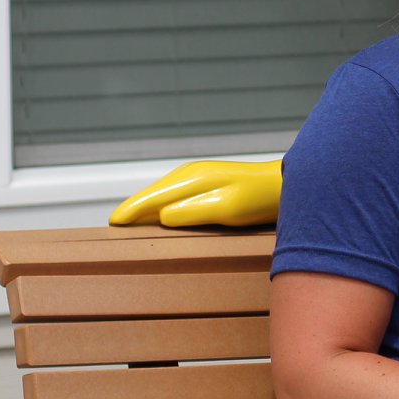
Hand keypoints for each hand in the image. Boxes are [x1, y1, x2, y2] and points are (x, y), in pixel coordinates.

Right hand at [109, 159, 284, 227]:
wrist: (284, 185)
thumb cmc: (258, 199)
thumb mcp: (227, 209)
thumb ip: (193, 212)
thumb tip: (161, 216)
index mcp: (192, 180)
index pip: (153, 198)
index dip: (132, 211)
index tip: (113, 223)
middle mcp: (191, 174)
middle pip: (154, 193)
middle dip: (134, 207)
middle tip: (113, 224)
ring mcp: (199, 176)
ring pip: (163, 192)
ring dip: (146, 204)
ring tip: (129, 219)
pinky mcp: (207, 182)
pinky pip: (175, 193)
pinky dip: (161, 202)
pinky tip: (160, 211)